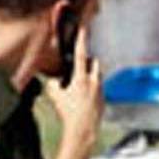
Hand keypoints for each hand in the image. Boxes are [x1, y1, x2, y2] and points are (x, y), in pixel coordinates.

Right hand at [44, 26, 103, 153]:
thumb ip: (54, 83)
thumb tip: (56, 80)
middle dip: (87, 62)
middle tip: (78, 68)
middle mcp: (94, 82)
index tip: (83, 28)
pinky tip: (84, 100)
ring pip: (98, 76)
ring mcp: (101, 91)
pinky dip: (93, 89)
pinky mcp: (104, 99)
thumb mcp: (54, 95)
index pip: (81, 53)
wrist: (83, 130)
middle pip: (94, 63)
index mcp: (81, 78)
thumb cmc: (68, 113)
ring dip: (90, 76)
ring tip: (79, 87)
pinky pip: (99, 89)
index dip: (81, 39)